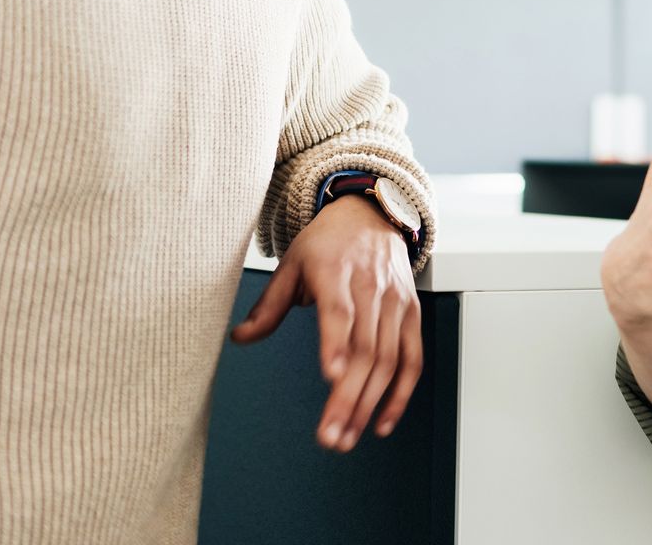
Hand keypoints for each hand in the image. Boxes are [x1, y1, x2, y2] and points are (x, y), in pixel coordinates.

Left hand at [230, 196, 421, 451]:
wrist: (371, 215)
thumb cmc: (328, 242)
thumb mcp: (291, 263)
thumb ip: (269, 305)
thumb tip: (239, 338)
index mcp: (337, 270)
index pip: (339, 310)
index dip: (336, 343)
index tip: (330, 376)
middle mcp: (372, 287)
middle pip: (365, 348)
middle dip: (348, 397)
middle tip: (330, 436)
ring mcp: (396, 302)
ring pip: (388, 360)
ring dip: (369, 405)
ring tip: (347, 437)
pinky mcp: (412, 314)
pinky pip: (412, 360)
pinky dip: (401, 394)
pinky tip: (382, 423)